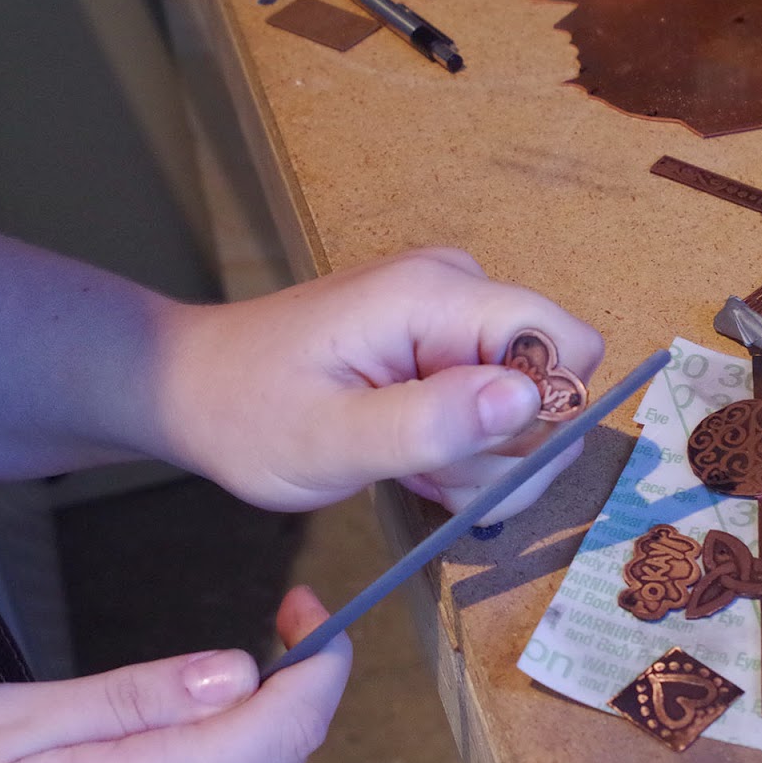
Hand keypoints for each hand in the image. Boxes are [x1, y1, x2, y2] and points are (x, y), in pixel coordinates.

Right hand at [0, 587, 350, 762]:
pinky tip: (179, 746)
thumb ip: (131, 698)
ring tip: (223, 681)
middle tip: (283, 626)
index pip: (288, 727)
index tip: (308, 611)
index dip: (320, 661)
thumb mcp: (3, 726)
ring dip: (260, 731)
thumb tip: (234, 670)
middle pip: (283, 761)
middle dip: (299, 686)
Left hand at [148, 248, 603, 521]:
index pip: (566, 342)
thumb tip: (529, 399)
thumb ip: (429, 424)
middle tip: (421, 470)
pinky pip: (496, 413)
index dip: (542, 413)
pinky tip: (408, 460)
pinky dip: (462, 455)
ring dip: (478, 464)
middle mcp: (459, 291)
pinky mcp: (445, 348)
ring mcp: (453, 319)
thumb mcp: (330, 440)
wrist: (195, 390)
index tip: (469, 450)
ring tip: (403, 465)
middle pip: (554, 384)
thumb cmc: (248, 413)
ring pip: (530, 412)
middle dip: (501, 452)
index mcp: (435, 295)